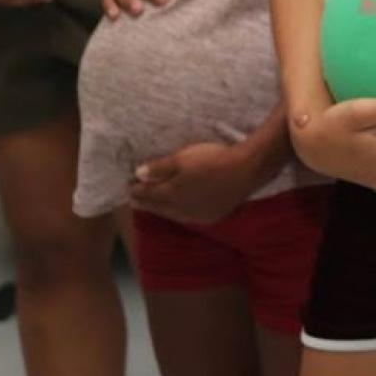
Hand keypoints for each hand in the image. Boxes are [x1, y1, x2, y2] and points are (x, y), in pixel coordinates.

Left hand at [130, 141, 260, 224]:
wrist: (247, 169)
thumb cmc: (212, 159)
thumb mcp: (182, 158)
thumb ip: (159, 168)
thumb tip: (137, 175)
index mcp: (171, 194)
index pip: (148, 194)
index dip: (136, 189)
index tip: (128, 185)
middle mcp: (182, 209)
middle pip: (159, 207)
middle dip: (146, 202)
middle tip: (134, 199)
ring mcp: (198, 215)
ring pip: (174, 215)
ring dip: (162, 210)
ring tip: (154, 207)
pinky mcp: (213, 216)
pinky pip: (189, 217)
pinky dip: (180, 213)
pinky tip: (181, 211)